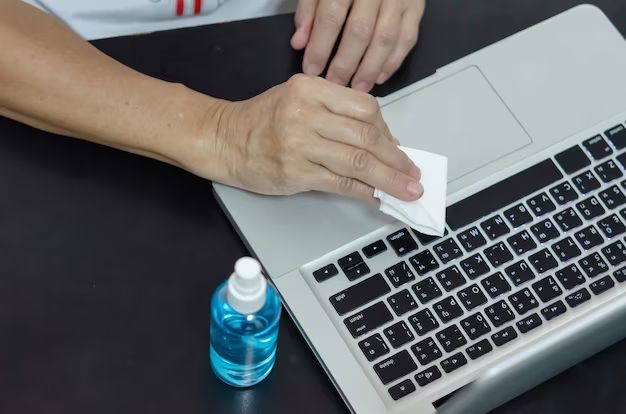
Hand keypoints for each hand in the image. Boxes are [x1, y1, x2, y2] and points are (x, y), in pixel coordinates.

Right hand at [209, 74, 421, 200]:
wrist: (224, 140)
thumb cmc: (261, 121)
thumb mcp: (298, 100)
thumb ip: (336, 113)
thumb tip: (380, 141)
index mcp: (311, 88)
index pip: (365, 108)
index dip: (388, 132)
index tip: (398, 149)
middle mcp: (306, 113)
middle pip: (367, 136)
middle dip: (397, 159)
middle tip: (413, 174)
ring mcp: (299, 143)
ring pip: (358, 162)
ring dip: (389, 179)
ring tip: (406, 190)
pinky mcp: (295, 172)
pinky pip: (340, 183)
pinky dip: (364, 192)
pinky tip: (377, 197)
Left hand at [291, 0, 425, 91]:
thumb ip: (309, 9)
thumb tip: (300, 42)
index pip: (331, 16)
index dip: (320, 47)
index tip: (311, 69)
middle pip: (360, 32)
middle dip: (345, 64)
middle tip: (334, 84)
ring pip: (385, 39)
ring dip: (370, 69)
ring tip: (356, 87)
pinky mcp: (416, 6)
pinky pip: (407, 38)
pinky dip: (393, 61)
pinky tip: (380, 76)